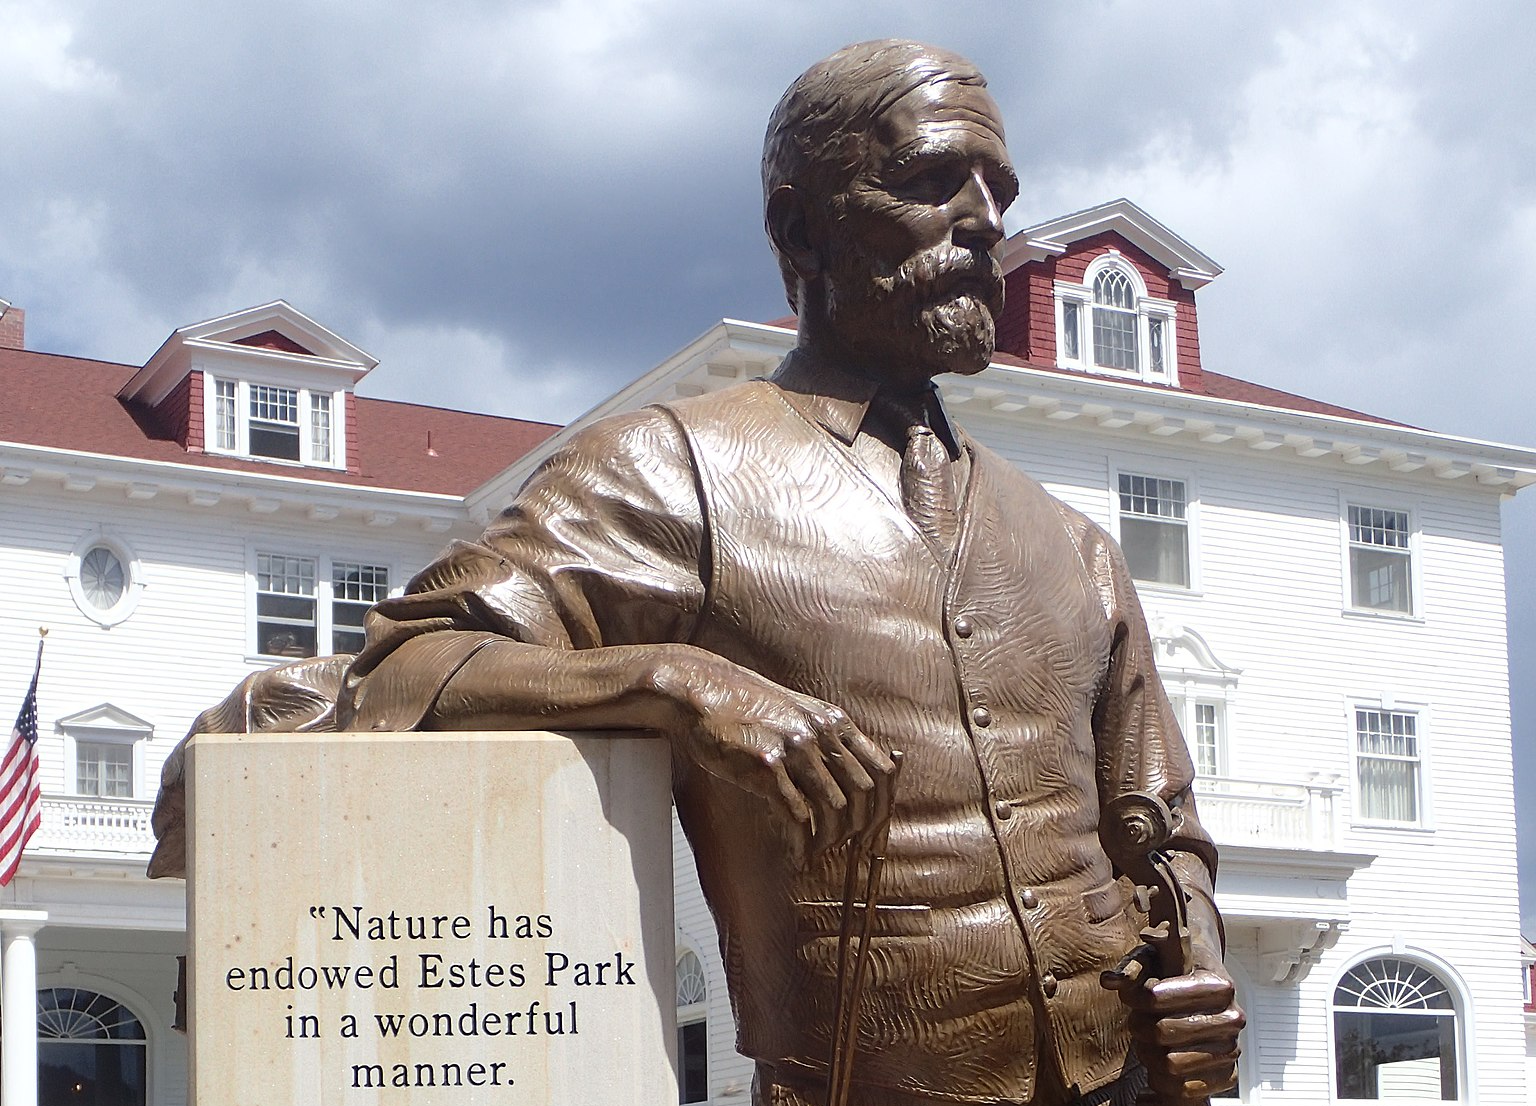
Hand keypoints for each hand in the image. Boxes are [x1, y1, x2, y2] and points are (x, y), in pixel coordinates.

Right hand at [655, 650, 895, 865]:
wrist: (700, 690)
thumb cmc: (743, 706)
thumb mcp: (797, 712)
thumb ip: (824, 737)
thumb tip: (847, 776)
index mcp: (834, 721)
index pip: (883, 769)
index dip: (884, 806)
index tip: (873, 829)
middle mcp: (821, 732)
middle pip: (864, 793)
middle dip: (859, 828)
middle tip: (845, 847)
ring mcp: (795, 748)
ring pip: (834, 808)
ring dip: (830, 840)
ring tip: (817, 852)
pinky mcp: (766, 766)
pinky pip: (798, 816)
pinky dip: (803, 843)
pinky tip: (798, 855)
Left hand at [1106, 961, 1243, 1100]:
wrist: (1203, 987)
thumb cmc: (1174, 970)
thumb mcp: (1153, 958)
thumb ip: (1132, 967)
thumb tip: (1109, 980)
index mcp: (1218, 984)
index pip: (1156, 997)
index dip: (1136, 998)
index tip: (1133, 997)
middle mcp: (1232, 1018)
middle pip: (1160, 1032)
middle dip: (1139, 1026)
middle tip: (1138, 1020)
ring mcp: (1231, 1048)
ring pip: (1169, 1064)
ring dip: (1148, 1053)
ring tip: (1148, 1038)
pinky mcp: (1226, 1075)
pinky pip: (1182, 1088)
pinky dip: (1162, 1078)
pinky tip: (1161, 1058)